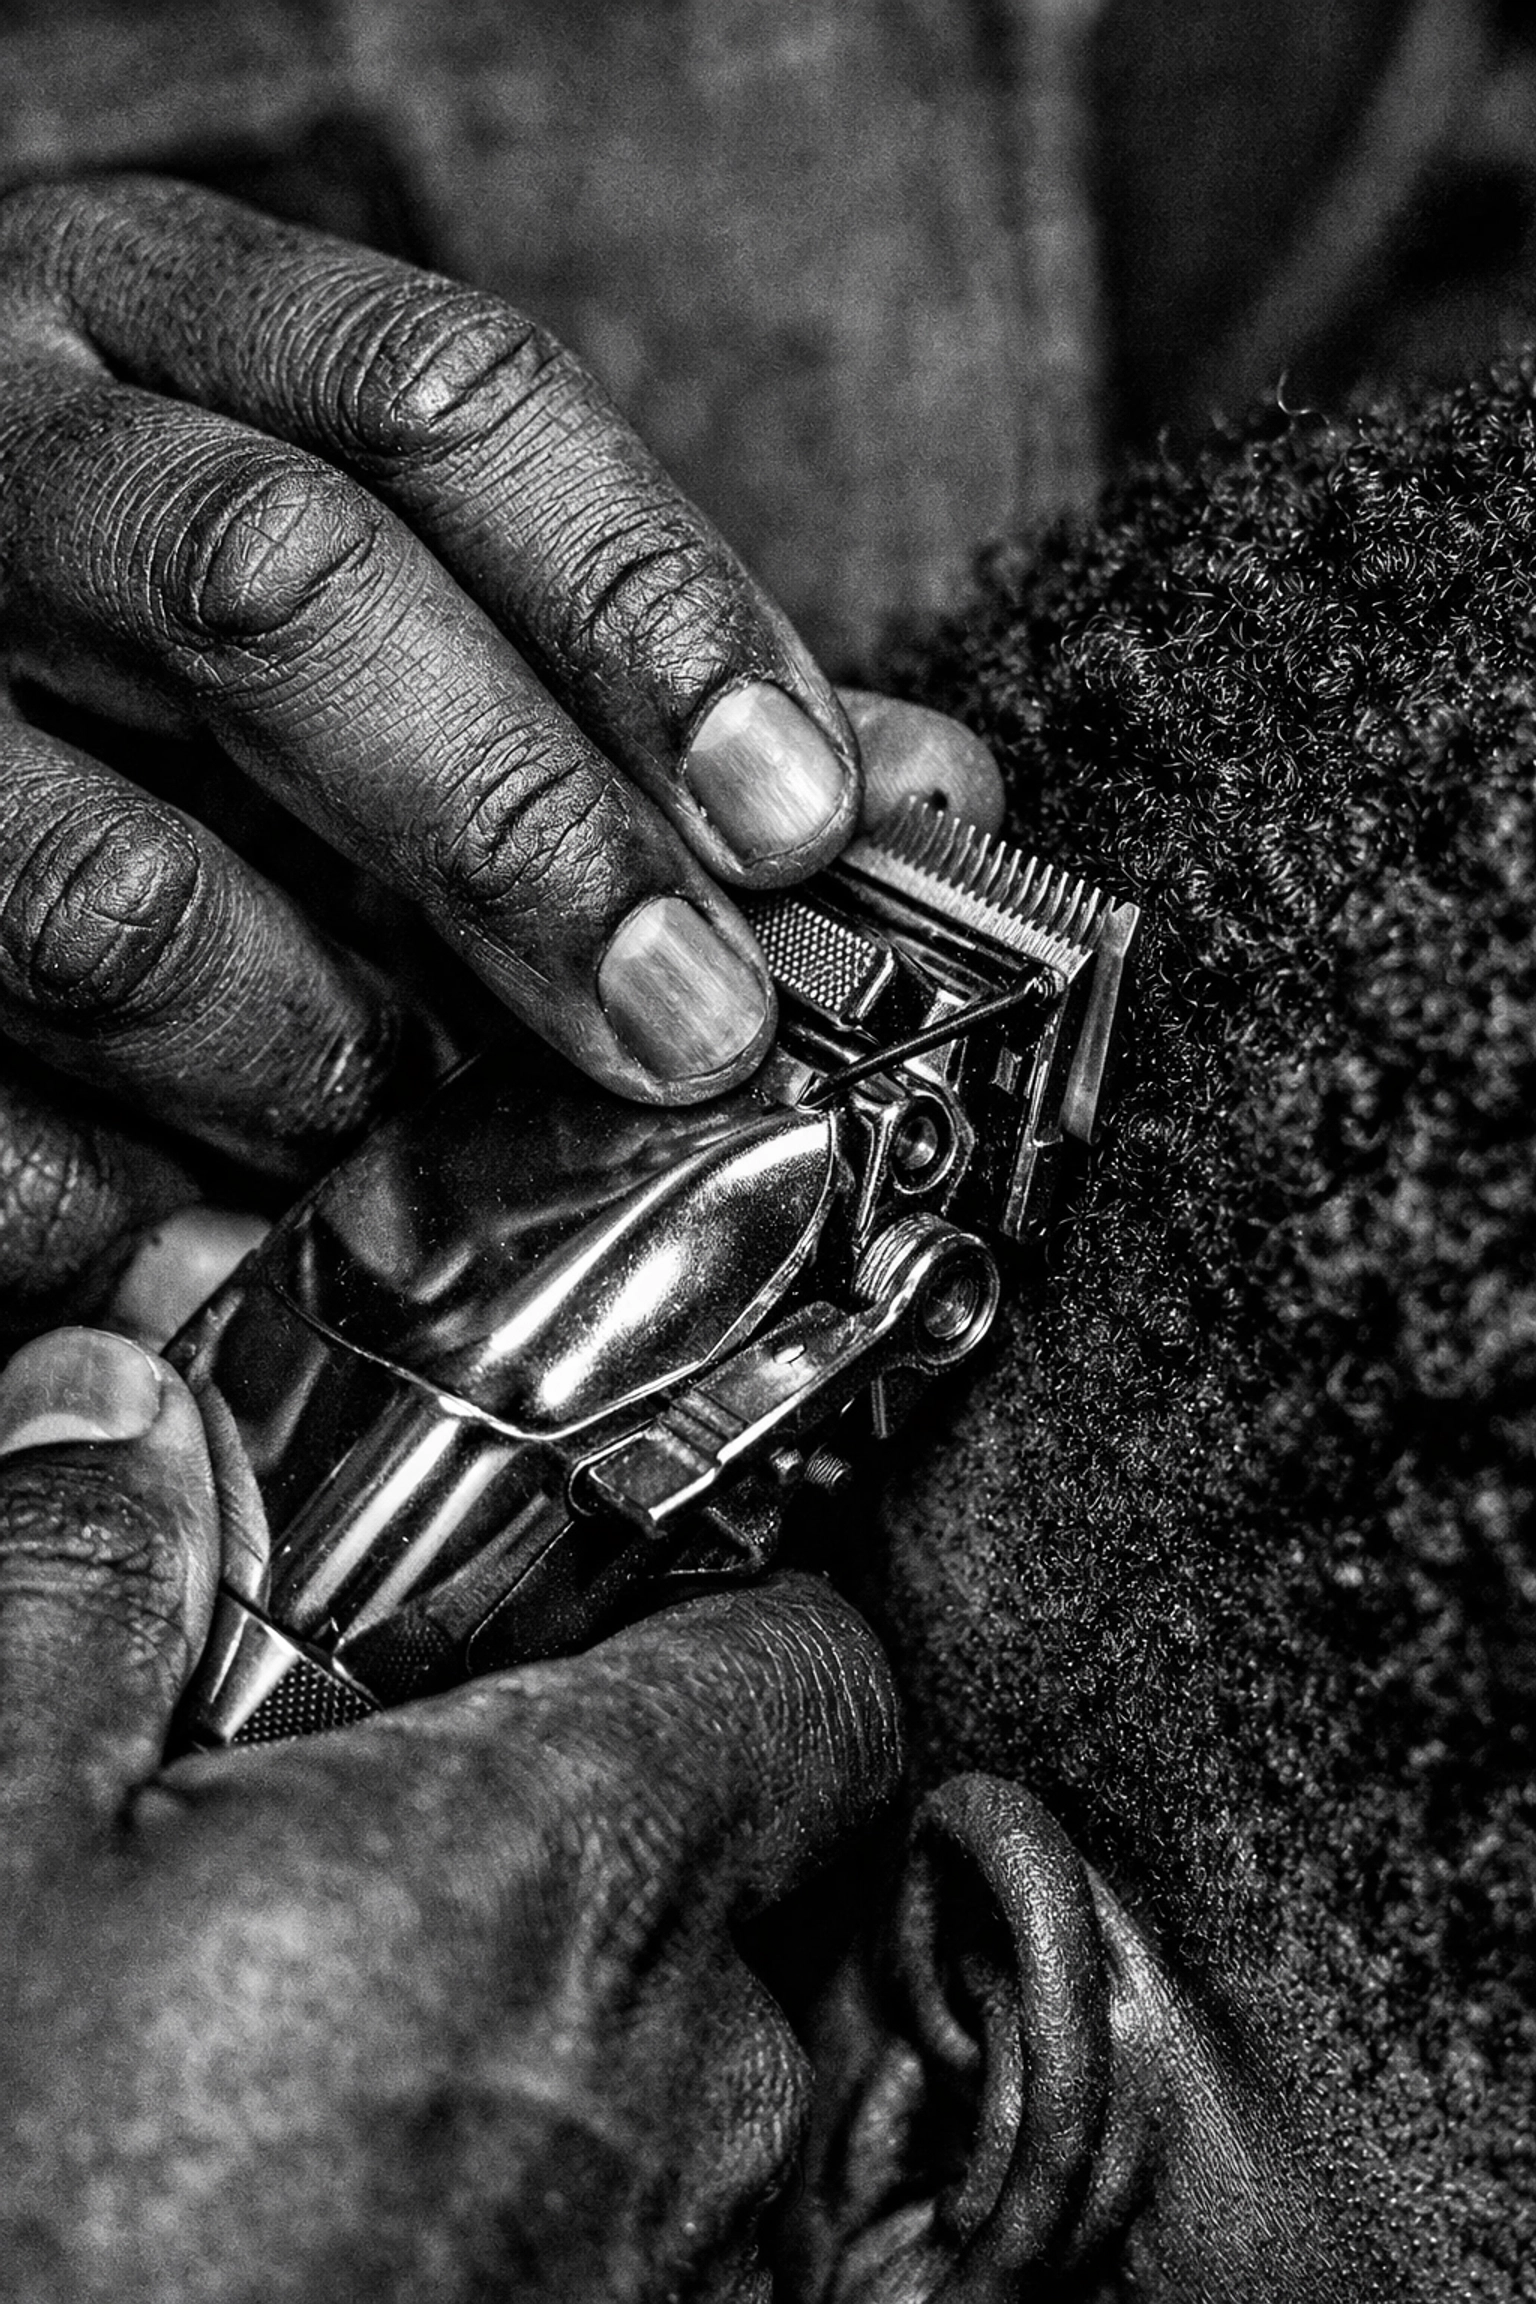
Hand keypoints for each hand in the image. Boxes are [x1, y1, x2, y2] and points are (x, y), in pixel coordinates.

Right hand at [0, 177, 1000, 1336]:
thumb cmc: (157, 599)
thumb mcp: (368, 547)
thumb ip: (618, 654)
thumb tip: (908, 782)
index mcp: (158, 312)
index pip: (443, 395)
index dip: (652, 611)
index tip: (802, 816)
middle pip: (280, 596)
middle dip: (526, 840)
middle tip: (692, 1028)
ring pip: (106, 887)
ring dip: (321, 1045)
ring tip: (426, 1114)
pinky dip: (129, 1202)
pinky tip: (237, 1225)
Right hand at [0, 1324, 901, 2302]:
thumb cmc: (29, 2216)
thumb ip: (82, 1590)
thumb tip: (116, 1412)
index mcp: (564, 1874)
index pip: (807, 1663)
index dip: (730, 1600)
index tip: (624, 1593)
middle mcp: (687, 2073)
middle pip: (764, 1852)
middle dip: (628, 1800)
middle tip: (442, 1792)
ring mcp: (683, 2260)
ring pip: (718, 2047)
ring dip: (591, 1992)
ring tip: (389, 1992)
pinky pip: (669, 2214)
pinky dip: (575, 2153)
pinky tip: (396, 2160)